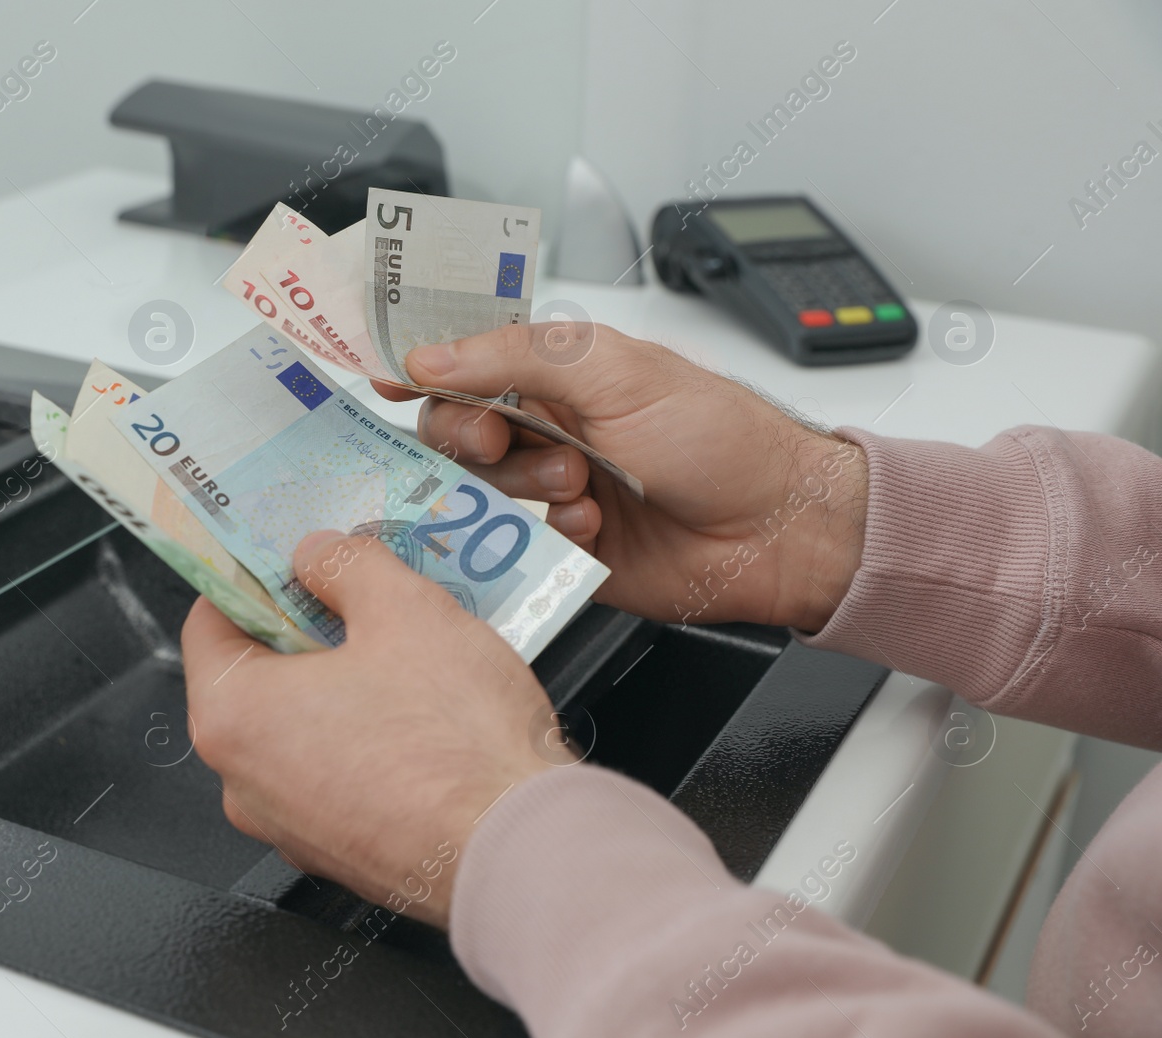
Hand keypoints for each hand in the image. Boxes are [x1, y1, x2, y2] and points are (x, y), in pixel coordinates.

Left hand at [181, 531, 556, 928]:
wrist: (516, 852)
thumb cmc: (455, 742)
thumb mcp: (405, 610)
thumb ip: (346, 566)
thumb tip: (319, 555)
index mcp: (235, 714)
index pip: (209, 621)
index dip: (253, 578)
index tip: (291, 557)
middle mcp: (244, 781)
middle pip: (255, 678)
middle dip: (307, 630)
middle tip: (362, 598)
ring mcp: (290, 827)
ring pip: (300, 730)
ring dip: (342, 687)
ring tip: (406, 655)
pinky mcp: (339, 854)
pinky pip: (335, 777)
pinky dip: (364, 741)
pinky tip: (421, 717)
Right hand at [375, 323, 867, 631]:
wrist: (775, 529)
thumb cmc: (717, 436)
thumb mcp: (615, 370)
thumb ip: (515, 355)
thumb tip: (429, 355)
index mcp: (555, 375)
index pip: (462, 364)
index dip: (423, 371)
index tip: (390, 380)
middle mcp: (544, 431)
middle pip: (452, 433)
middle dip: (475, 439)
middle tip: (510, 441)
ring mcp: (548, 493)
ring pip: (478, 491)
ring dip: (523, 487)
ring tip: (580, 488)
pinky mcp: (558, 552)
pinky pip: (509, 547)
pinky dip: (544, 535)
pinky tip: (588, 529)